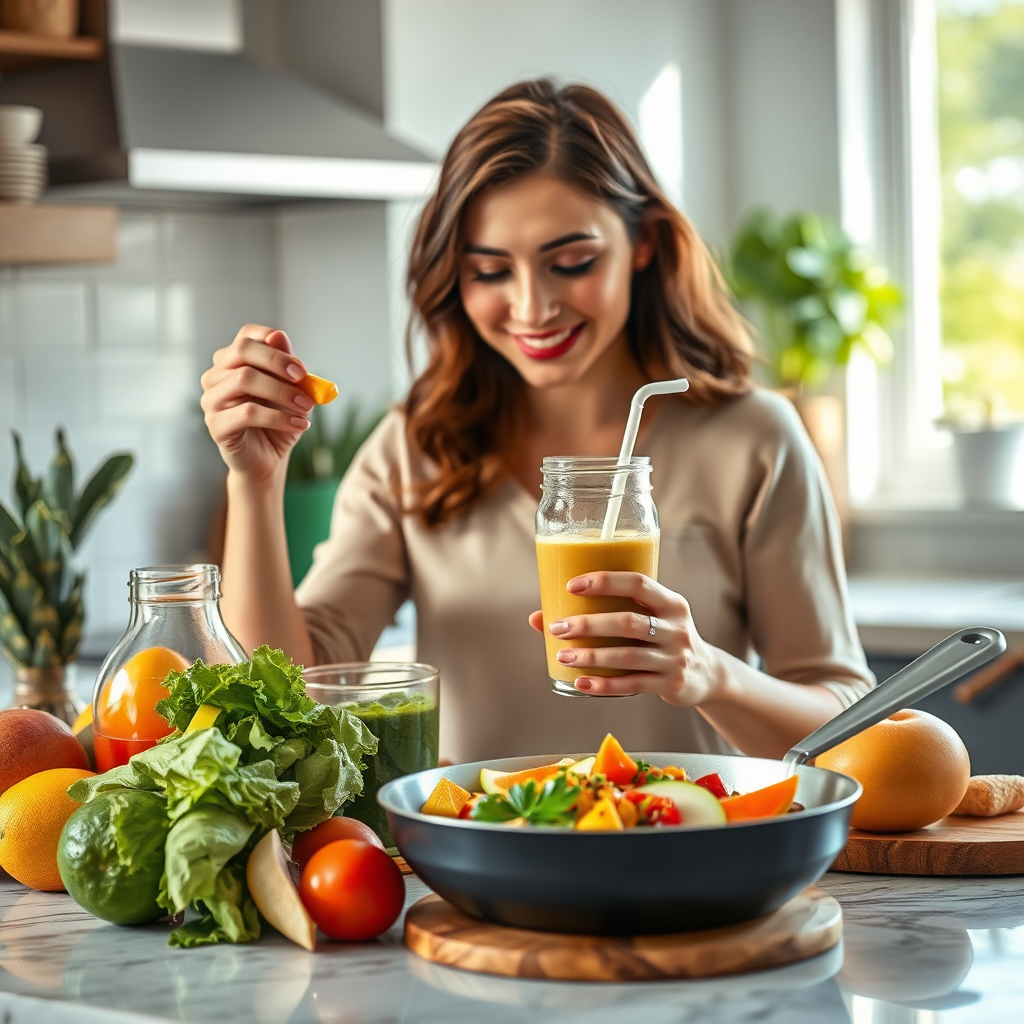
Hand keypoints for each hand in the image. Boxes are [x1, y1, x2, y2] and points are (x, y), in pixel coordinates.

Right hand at [200, 326, 311, 483]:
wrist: (268, 460)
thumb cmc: (278, 421)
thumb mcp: (291, 392)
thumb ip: (286, 366)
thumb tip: (279, 335)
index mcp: (233, 362)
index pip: (246, 336)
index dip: (272, 341)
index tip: (298, 363)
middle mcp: (216, 376)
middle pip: (242, 350)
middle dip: (277, 361)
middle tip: (303, 376)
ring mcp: (211, 400)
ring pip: (244, 379)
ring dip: (282, 392)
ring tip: (306, 407)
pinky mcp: (216, 425)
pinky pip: (247, 413)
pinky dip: (279, 417)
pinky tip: (300, 424)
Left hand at [528, 572, 723, 702]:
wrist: (706, 674)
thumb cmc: (662, 636)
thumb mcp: (646, 617)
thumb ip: (605, 612)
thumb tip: (538, 617)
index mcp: (671, 603)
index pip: (638, 583)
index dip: (605, 582)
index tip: (571, 586)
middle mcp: (676, 628)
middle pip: (629, 622)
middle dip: (589, 625)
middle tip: (557, 628)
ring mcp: (675, 658)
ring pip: (627, 656)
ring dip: (592, 656)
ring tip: (563, 656)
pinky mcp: (670, 685)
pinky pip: (632, 685)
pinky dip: (604, 685)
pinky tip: (581, 683)